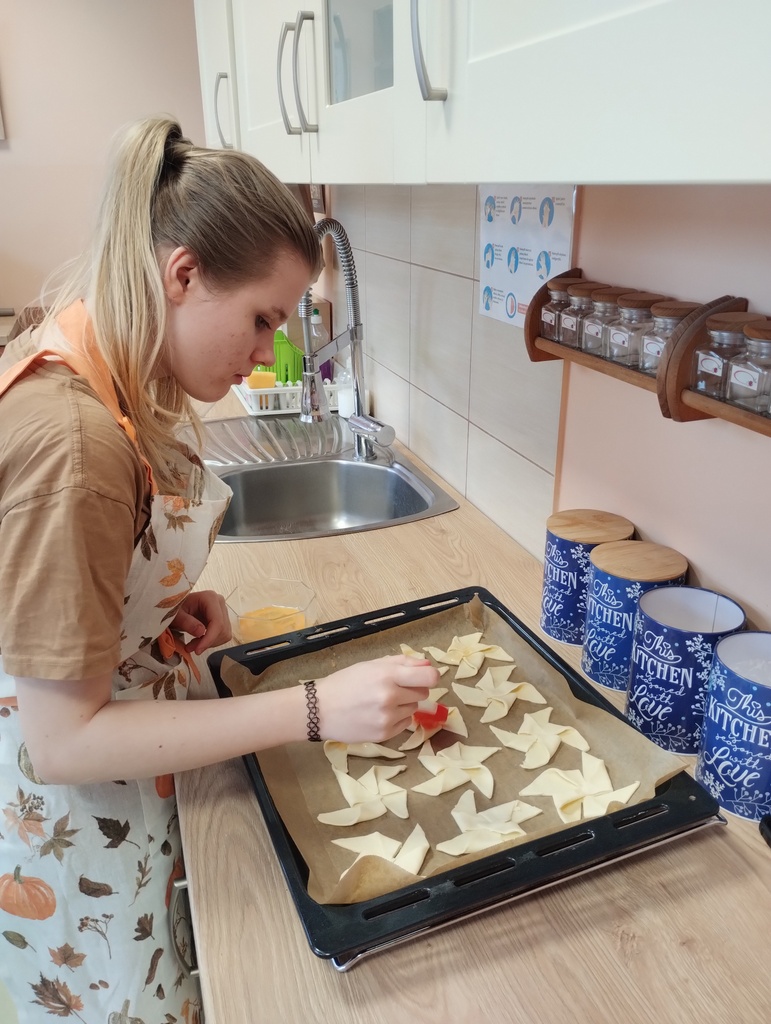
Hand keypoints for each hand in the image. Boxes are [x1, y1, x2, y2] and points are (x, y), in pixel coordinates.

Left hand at [170, 590, 230, 654]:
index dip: (209, 638)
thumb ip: (186, 622)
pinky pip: (223, 636)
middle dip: (207, 642)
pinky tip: (200, 640)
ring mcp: (223, 611)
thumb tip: (201, 632)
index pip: (217, 621)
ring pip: (224, 634)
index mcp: (210, 598)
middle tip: (191, 647)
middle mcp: (220, 603)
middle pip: (222, 629)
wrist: (178, 607)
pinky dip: (211, 642)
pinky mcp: (223, 620)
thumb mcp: (176, 615)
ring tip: (193, 644)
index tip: (198, 650)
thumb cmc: (175, 608)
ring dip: (209, 643)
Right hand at [314, 655, 437, 742]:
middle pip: (423, 693)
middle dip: (412, 689)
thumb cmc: (345, 683)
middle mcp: (390, 697)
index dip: (430, 676)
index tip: (425, 677)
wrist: (319, 710)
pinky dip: (396, 718)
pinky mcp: (385, 735)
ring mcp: (388, 718)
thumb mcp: (371, 665)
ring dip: (403, 704)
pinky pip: (404, 724)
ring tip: (380, 702)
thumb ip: (402, 663)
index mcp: (387, 675)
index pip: (429, 677)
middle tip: (393, 688)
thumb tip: (427, 665)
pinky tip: (377, 714)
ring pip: (413, 708)